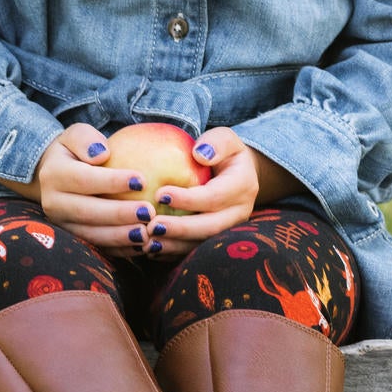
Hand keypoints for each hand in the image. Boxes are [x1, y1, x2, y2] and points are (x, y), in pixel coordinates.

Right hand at [33, 124, 169, 252]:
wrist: (53, 175)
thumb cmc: (75, 151)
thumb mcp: (76, 134)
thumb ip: (86, 139)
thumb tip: (101, 154)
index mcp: (54, 174)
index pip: (84, 179)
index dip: (112, 182)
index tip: (142, 181)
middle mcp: (53, 202)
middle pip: (87, 211)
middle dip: (119, 214)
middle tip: (148, 212)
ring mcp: (61, 224)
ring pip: (91, 234)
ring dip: (119, 237)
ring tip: (146, 233)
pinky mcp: (72, 238)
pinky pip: (96, 247)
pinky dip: (119, 250)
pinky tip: (141, 246)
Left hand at [143, 127, 282, 254]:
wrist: (240, 175)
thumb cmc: (224, 153)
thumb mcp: (226, 138)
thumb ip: (216, 142)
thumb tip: (199, 154)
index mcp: (243, 186)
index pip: (215, 196)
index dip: (188, 199)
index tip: (160, 194)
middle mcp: (239, 212)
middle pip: (210, 227)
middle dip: (181, 229)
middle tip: (152, 226)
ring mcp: (230, 229)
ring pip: (203, 244)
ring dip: (175, 246)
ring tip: (148, 242)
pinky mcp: (218, 240)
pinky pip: (196, 251)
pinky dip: (173, 253)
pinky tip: (151, 250)